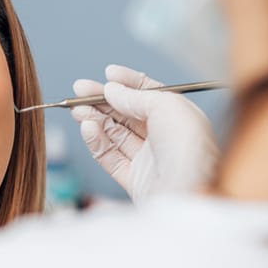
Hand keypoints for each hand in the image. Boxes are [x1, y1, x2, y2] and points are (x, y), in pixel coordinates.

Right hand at [71, 64, 219, 202]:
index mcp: (180, 118)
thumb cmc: (189, 148)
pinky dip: (97, 141)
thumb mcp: (167, 106)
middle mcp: (165, 138)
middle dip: (103, 100)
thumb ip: (137, 95)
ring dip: (95, 119)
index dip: (129, 83)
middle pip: (128, 114)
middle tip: (79, 90)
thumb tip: (113, 90)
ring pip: (116, 135)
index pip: (151, 95)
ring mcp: (150, 161)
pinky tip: (87, 127)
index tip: (108, 74)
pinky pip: (110, 157)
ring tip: (77, 109)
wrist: (189, 193)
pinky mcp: (135, 181)